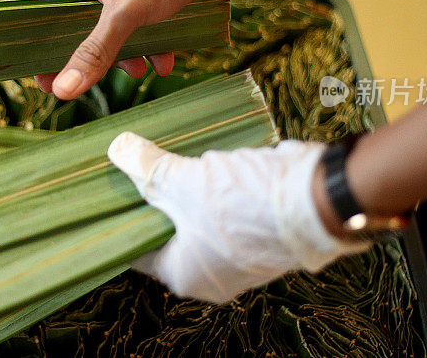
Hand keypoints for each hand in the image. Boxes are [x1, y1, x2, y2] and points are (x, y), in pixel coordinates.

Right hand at [33, 0, 253, 99]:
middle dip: (93, 57)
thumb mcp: (125, 14)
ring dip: (127, 58)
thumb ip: (94, 52)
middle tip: (91, 82)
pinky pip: (143, 33)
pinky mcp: (154, 2)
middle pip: (80, 31)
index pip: (44, 14)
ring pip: (115, 36)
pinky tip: (165, 61)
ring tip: (140, 70)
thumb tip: (63, 90)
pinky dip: (152, 50)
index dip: (41, 48)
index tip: (44, 80)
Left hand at [107, 132, 369, 302]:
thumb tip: (117, 150)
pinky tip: (205, 167)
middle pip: (168, 235)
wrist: (318, 201)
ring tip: (169, 162)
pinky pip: (225, 218)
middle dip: (154, 201)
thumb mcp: (185, 181)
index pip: (136, 250)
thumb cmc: (242, 203)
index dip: (120, 220)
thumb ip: (149, 168)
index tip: (108, 197)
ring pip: (198, 223)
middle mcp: (209, 277)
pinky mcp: (261, 241)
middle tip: (136, 170)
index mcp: (182, 274)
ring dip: (186, 195)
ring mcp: (238, 261)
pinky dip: (214, 196)